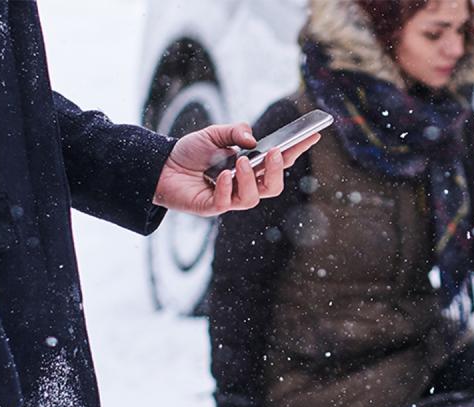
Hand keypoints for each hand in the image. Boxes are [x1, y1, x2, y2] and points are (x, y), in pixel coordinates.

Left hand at [153, 123, 319, 216]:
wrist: (161, 166)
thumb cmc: (190, 152)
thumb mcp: (213, 133)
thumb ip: (234, 133)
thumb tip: (252, 141)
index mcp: (250, 166)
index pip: (279, 160)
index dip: (297, 149)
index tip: (313, 134)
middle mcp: (244, 184)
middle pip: (272, 186)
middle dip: (277, 171)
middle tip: (274, 153)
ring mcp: (230, 198)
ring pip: (253, 198)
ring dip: (249, 179)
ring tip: (239, 163)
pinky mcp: (212, 207)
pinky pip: (226, 202)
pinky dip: (225, 188)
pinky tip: (219, 176)